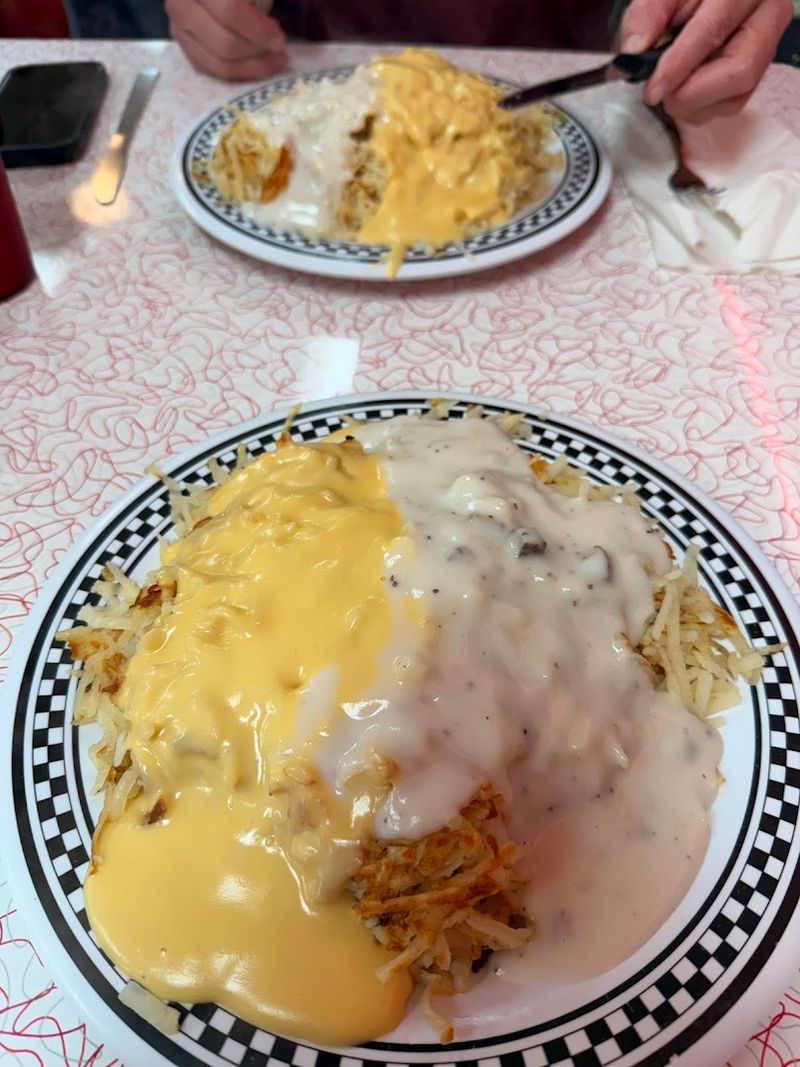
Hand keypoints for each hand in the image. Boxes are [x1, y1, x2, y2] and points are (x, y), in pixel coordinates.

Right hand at [166, 0, 287, 80]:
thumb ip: (261, 1)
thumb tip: (276, 34)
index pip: (230, 12)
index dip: (259, 30)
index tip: (280, 38)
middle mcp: (181, 5)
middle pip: (225, 45)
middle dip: (258, 54)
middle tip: (280, 53)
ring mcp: (178, 27)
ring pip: (218, 64)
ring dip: (252, 68)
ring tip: (272, 61)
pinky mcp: (182, 44)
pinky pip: (211, 70)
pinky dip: (238, 71)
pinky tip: (255, 63)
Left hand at [619, 0, 792, 122]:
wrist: (699, 3)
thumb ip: (647, 14)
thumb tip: (636, 49)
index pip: (715, 28)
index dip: (681, 65)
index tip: (653, 89)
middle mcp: (768, 15)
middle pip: (740, 69)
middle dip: (691, 94)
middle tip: (658, 95)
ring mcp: (768, 46)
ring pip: (738, 94)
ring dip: (694, 105)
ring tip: (669, 91)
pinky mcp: (759, 72)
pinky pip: (733, 104)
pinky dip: (701, 108)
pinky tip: (684, 93)